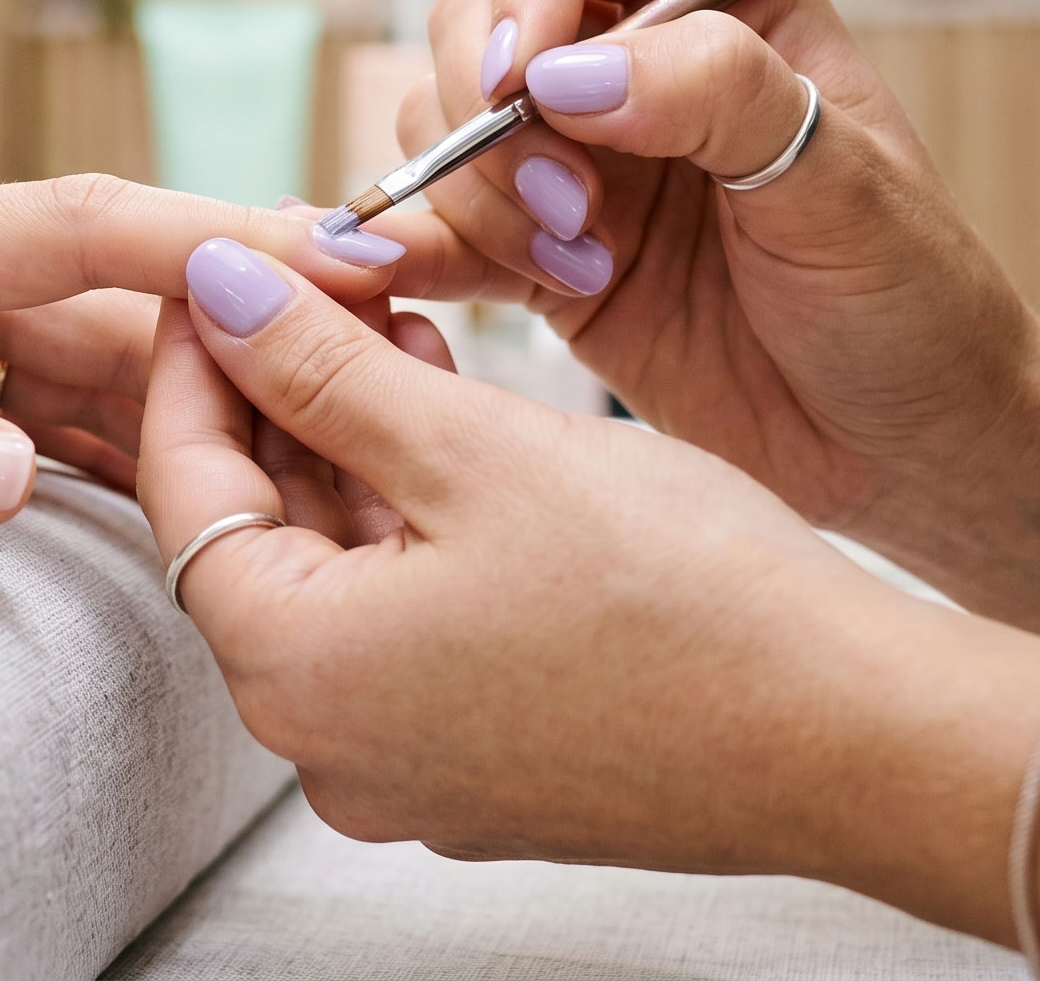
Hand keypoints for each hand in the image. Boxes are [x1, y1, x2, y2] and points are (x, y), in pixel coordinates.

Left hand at [0, 175, 411, 531]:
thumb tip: (11, 479)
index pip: (70, 228)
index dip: (216, 241)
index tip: (344, 261)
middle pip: (102, 307)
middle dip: (239, 350)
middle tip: (378, 410)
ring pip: (72, 373)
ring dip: (183, 418)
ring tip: (310, 474)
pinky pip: (7, 426)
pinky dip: (94, 466)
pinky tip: (168, 516)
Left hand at [144, 236, 929, 870]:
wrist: (853, 735)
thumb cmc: (680, 593)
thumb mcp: (475, 447)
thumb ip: (324, 366)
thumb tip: (217, 288)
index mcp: (297, 674)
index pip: (186, 489)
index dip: (194, 359)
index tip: (220, 267)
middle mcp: (330, 749)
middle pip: (255, 536)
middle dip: (283, 398)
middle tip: (326, 283)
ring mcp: (409, 771)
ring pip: (338, 577)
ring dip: (356, 454)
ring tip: (407, 338)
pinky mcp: (485, 771)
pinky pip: (406, 630)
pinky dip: (415, 529)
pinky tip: (463, 438)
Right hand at [401, 0, 1039, 632]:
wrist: (908, 449)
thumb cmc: (911, 296)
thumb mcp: (844, 179)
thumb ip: (714, 93)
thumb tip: (564, 72)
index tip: (526, 75)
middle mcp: (627, 63)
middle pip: (472, 17)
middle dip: (492, 114)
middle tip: (578, 208)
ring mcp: (572, 161)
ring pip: (439, 123)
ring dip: (478, 199)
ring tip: (583, 270)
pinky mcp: (535, 260)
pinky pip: (430, 229)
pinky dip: (409, 251)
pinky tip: (416, 284)